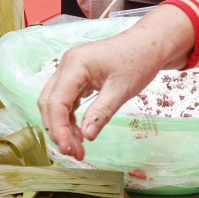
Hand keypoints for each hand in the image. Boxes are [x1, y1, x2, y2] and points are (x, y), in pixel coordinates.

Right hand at [38, 8, 194, 158]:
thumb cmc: (137, 61)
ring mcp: (70, 70)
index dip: (58, 128)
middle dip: (57, 129)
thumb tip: (86, 138)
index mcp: (75, 64)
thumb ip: (101, 113)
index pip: (56, 101)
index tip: (68, 149)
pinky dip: (70, 117)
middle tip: (73, 153)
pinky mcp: (77, 76)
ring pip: (55, 102)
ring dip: (63, 125)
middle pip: (49, 102)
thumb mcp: (121, 90)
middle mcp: (66, 65)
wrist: (149, 44)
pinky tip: (80, 133)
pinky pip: (66, 99)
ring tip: (78, 148)